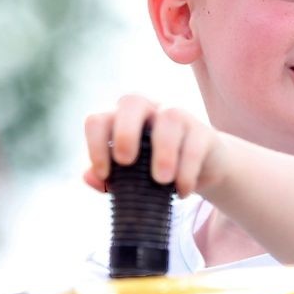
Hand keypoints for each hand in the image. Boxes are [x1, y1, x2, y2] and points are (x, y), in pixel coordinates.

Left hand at [82, 94, 218, 196]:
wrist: (202, 171)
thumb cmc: (156, 171)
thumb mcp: (130, 177)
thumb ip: (109, 177)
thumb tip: (89, 176)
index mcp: (123, 120)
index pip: (100, 120)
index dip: (96, 145)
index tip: (104, 174)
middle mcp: (149, 111)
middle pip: (132, 101)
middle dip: (125, 132)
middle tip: (126, 161)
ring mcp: (179, 116)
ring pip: (170, 117)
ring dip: (163, 150)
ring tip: (161, 181)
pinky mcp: (204, 132)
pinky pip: (195, 143)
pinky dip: (187, 170)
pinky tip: (182, 191)